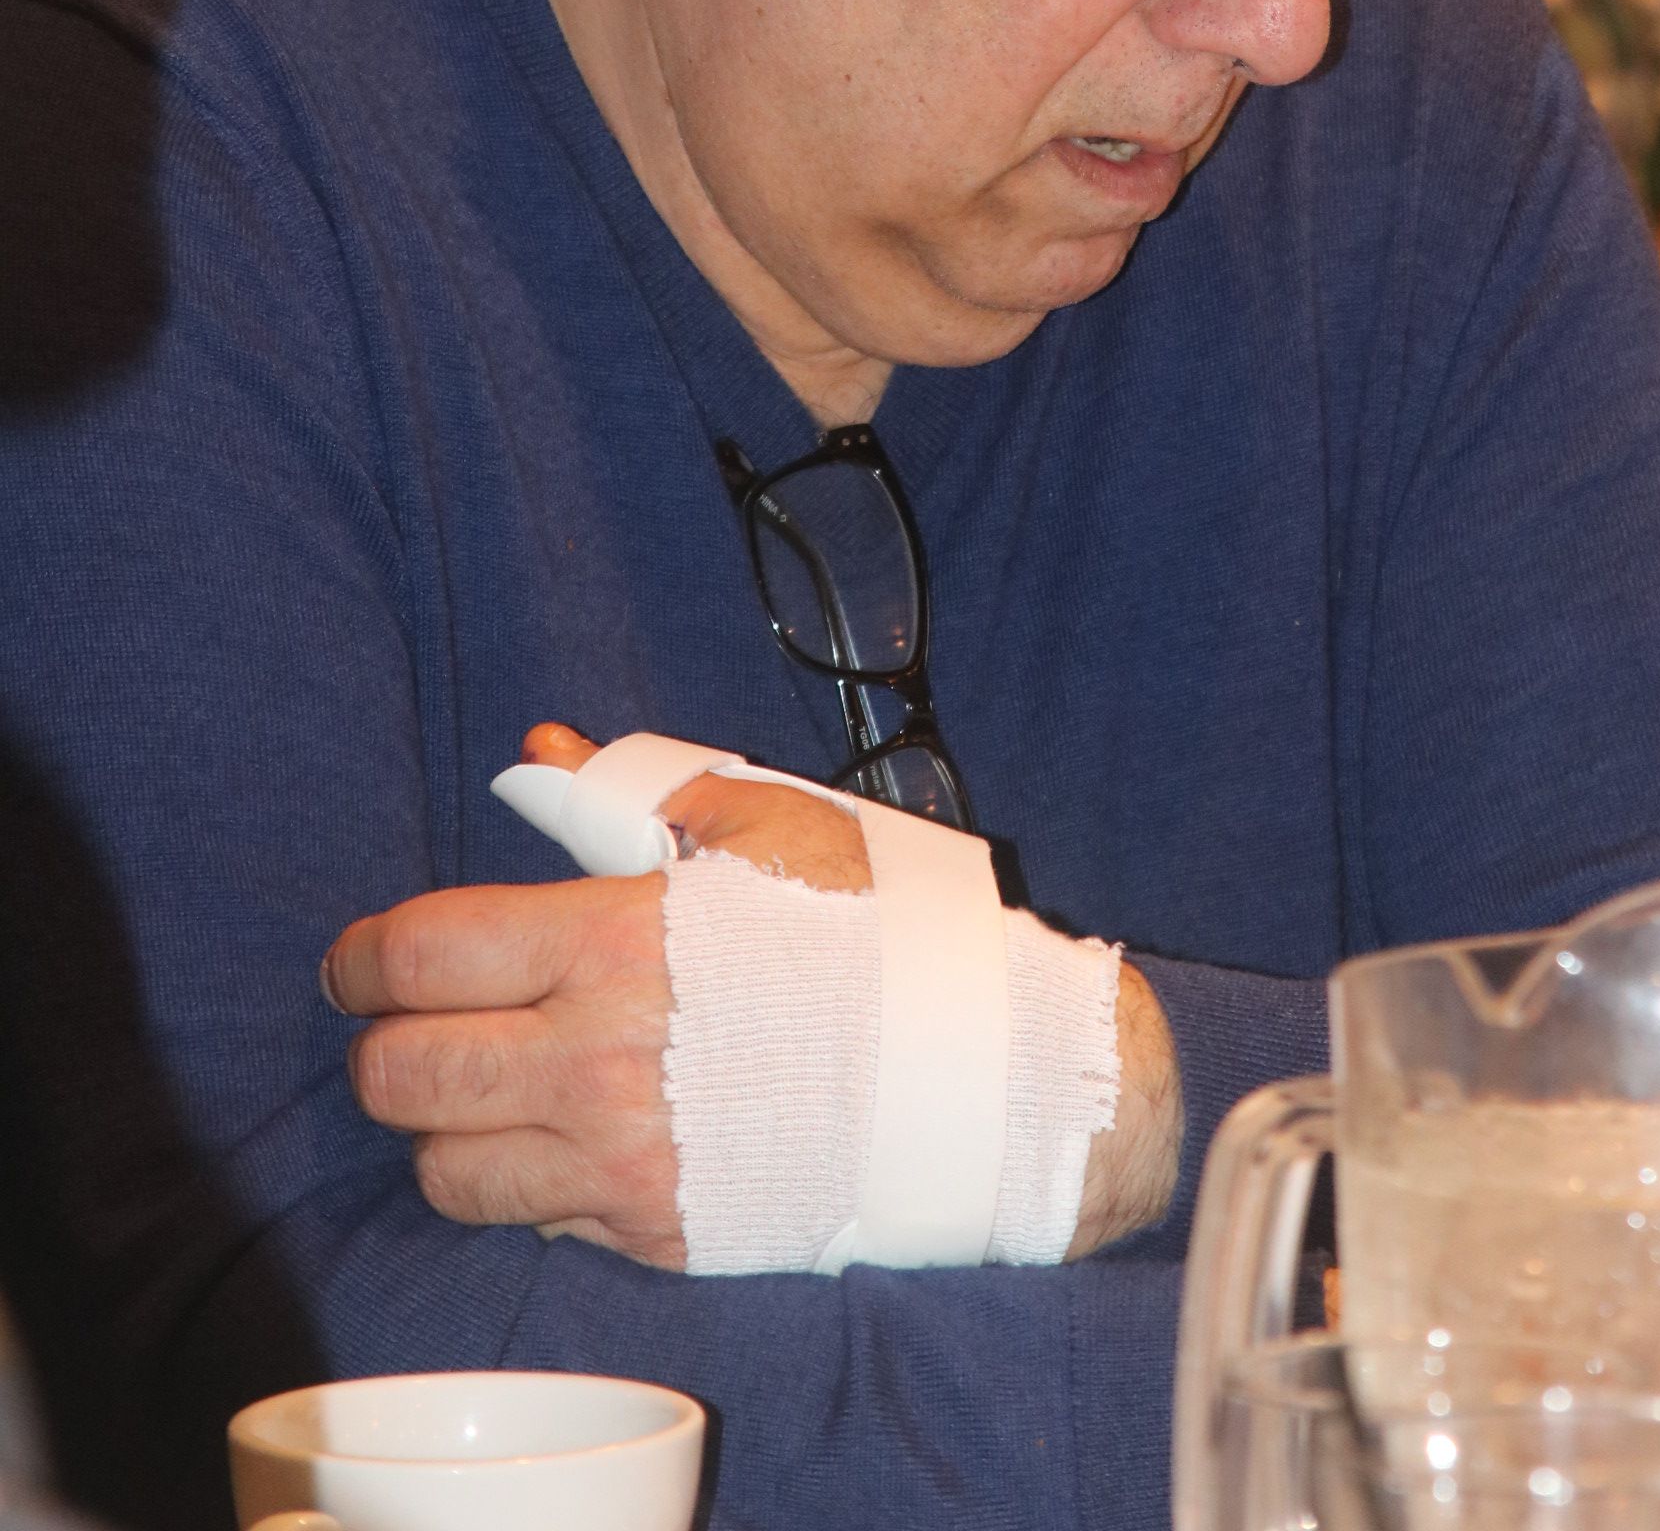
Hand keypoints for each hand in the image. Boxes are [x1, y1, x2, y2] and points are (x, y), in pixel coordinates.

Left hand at [323, 725, 866, 1266]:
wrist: (970, 1068)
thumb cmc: (869, 929)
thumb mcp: (761, 826)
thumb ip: (633, 792)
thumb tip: (539, 758)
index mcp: (612, 942)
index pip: (419, 955)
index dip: (359, 959)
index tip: (354, 963)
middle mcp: (598, 1061)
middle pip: (401, 1078)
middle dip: (381, 1048)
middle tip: (406, 1028)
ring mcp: (624, 1163)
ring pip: (447, 1173)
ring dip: (445, 1131)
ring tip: (485, 1096)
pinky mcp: (657, 1236)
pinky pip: (534, 1229)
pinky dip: (529, 1189)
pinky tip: (568, 1143)